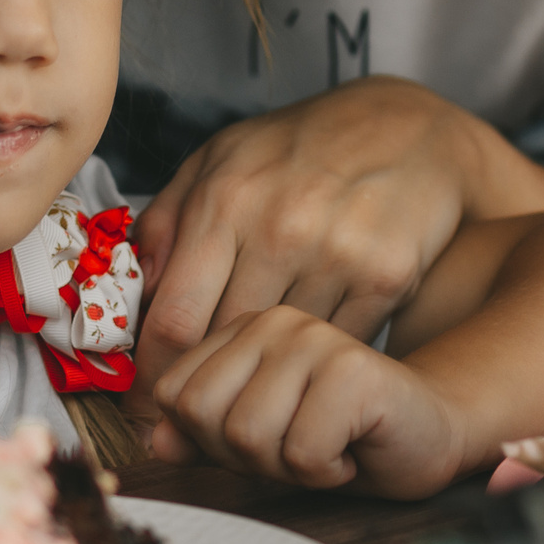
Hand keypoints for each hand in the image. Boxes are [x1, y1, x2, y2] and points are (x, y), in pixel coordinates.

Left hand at [130, 76, 482, 380]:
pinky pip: (334, 347)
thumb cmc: (301, 147)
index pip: (172, 319)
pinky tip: (306, 357)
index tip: (145, 407)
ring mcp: (338, 254)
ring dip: (263, 379)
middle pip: (223, 346)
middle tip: (193, 416)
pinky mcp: (386, 277)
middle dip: (204, 389)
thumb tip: (134, 292)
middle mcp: (280, 227)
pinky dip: (316, 361)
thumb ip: (166, 221)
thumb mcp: (220, 158)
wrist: (408, 127)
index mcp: (226, 198)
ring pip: (281, 356)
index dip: (153, 378)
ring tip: (252, 387)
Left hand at [148, 306, 467, 498]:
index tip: (264, 436)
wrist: (427, 431)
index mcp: (243, 326)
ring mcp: (315, 337)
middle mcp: (274, 319)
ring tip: (326, 442)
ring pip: (249, 436)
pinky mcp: (353, 369)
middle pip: (205, 416)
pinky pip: (303, 453)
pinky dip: (327, 471)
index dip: (210, 440)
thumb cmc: (339, 432)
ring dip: (290, 466)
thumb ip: (202, 432)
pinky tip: (353, 447)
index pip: (176, 394)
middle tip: (297, 443)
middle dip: (247, 456)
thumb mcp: (258, 435)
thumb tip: (156, 440)